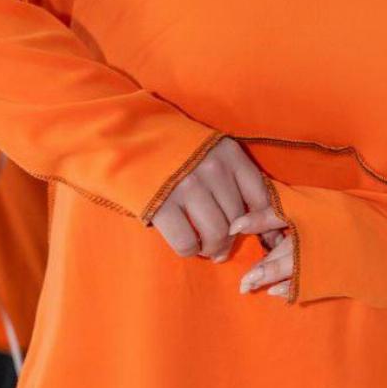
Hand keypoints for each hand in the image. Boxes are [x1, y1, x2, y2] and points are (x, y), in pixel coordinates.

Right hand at [148, 137, 295, 298]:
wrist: (125, 136)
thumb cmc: (172, 149)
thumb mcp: (209, 150)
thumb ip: (232, 176)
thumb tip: (255, 221)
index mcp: (229, 154)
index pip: (261, 196)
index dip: (261, 222)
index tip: (257, 234)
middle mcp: (213, 169)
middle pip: (238, 220)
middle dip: (232, 239)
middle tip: (222, 245)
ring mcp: (188, 188)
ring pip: (217, 235)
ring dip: (213, 248)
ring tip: (207, 248)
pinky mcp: (163, 206)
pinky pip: (187, 242)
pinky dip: (191, 250)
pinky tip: (188, 245)